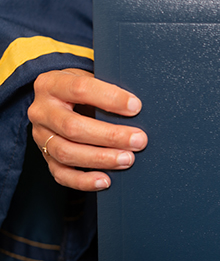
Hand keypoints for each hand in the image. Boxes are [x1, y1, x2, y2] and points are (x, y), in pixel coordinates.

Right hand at [28, 68, 147, 190]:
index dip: (110, 98)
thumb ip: (107, 89)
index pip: (81, 89)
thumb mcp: (90, 79)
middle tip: (138, 140)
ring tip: (127, 159)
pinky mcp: (45, 156)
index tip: (136, 107)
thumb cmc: (82, 89)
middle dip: (110, 136)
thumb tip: (137, 107)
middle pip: (73, 127)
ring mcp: (41, 136)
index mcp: (52, 84)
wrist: (57, 99)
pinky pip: (61, 174)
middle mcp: (42, 111)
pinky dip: (83, 181)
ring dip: (101, 159)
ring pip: (66, 152)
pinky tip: (105, 180)